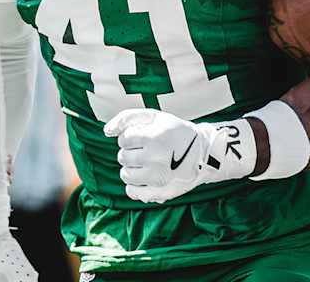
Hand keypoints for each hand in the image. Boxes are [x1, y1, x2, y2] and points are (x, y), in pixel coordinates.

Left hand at [103, 108, 255, 203]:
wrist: (203, 153)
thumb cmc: (175, 132)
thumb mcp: (155, 116)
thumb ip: (127, 118)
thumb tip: (106, 131)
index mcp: (154, 137)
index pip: (124, 139)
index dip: (132, 137)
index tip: (144, 137)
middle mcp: (155, 158)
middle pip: (123, 157)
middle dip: (131, 152)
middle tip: (147, 150)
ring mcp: (158, 177)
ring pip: (125, 175)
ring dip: (131, 168)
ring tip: (146, 163)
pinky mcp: (160, 192)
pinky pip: (133, 192)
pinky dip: (134, 186)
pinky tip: (145, 178)